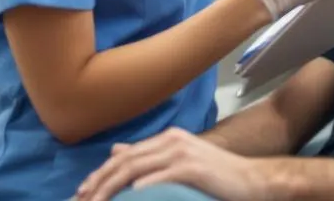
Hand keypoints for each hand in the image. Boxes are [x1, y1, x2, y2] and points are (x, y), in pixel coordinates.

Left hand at [76, 128, 276, 200]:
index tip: (82, 192)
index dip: (101, 173)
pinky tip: (131, 194)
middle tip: (81, 199)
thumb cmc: (217, 175)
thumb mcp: (180, 162)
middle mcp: (172, 140)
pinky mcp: (193, 167)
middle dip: (99, 180)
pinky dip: (144, 184)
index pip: (125, 155)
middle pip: (126, 160)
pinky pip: (162, 175)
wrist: (251, 179)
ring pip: (137, 167)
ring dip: (112, 186)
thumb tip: (118, 151)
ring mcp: (182, 152)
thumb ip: (150, 157)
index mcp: (167, 139)